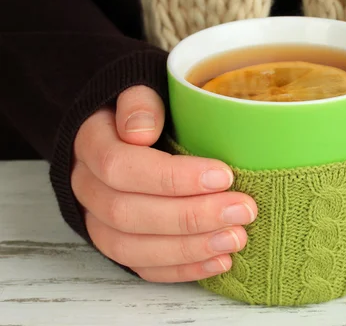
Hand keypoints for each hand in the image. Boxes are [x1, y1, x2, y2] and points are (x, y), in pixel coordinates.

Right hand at [71, 86, 256, 282]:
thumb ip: (140, 102)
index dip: (172, 177)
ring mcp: (98, 221)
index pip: (120, 167)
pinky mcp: (118, 244)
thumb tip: (140, 130)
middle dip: (191, 216)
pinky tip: (219, 262)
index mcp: (91, 144)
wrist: (130, 133)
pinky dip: (182, 269)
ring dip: (189, 248)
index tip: (223, 175)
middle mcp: (88, 188)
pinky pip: (142, 267)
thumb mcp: (142, 90)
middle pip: (128, 213)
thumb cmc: (145, 112)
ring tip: (235, 239)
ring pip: (131, 248)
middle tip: (242, 210)